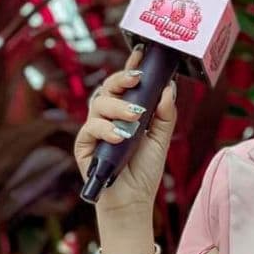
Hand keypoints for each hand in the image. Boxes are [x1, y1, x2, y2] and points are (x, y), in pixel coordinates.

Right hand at [74, 45, 177, 217]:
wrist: (132, 200)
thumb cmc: (144, 170)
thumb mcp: (161, 139)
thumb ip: (165, 114)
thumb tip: (169, 88)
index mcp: (125, 111)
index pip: (126, 85)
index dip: (130, 68)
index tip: (141, 54)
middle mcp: (107, 116)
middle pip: (108, 87)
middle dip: (122, 79)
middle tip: (138, 79)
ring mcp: (94, 128)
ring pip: (99, 103)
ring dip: (118, 107)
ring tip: (135, 118)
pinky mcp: (84, 145)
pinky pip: (90, 128)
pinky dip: (106, 129)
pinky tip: (120, 137)